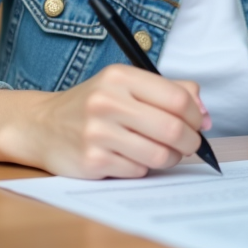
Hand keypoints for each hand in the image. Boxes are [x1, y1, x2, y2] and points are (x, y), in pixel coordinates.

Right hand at [19, 65, 208, 177]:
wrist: (42, 126)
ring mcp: (98, 133)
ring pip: (159, 155)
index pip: (177, 98)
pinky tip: (132, 157)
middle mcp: (107, 102)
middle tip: (190, 145)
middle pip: (173, 129)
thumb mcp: (126, 85)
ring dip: (170, 158)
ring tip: (164, 152)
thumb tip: (205, 114)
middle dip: (191, 142)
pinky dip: (143, 168)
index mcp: (120, 76)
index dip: (196, 115)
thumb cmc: (93, 105)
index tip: (198, 123)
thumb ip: (168, 91)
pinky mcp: (92, 161)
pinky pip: (138, 171)